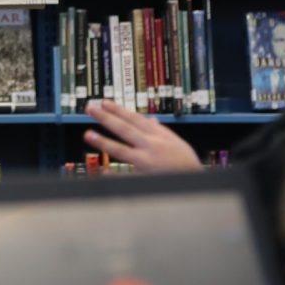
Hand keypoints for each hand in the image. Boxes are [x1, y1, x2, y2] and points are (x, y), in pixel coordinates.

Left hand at [82, 100, 202, 172]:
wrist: (197, 181)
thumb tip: (150, 120)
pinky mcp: (145, 177)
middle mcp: (150, 146)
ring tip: (88, 134)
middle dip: (105, 118)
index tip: (103, 102)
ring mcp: (146, 162)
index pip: (133, 118)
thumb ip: (160, 130)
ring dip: (104, 142)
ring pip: (121, 150)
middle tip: (90, 109)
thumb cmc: (186, 162)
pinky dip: (114, 174)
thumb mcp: (175, 141)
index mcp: (157, 135)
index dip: (117, 109)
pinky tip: (102, 172)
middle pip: (124, 129)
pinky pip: (126, 175)